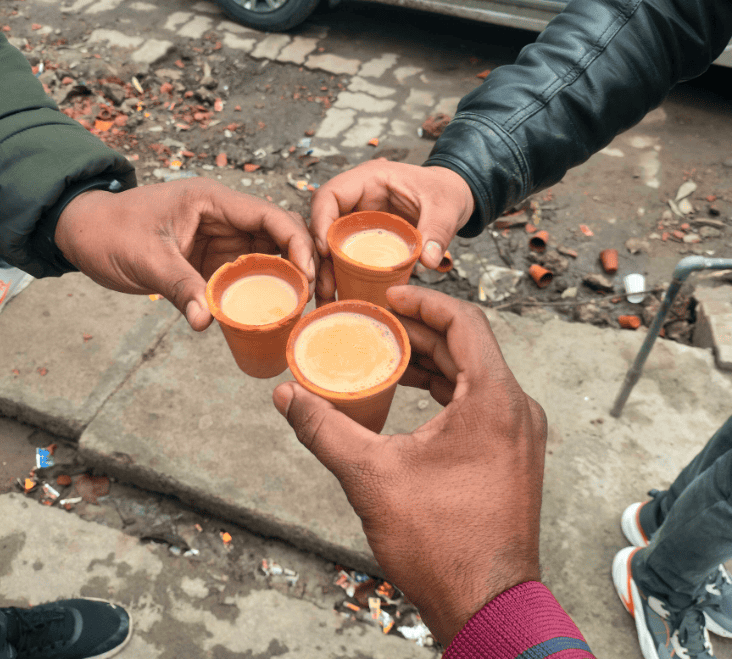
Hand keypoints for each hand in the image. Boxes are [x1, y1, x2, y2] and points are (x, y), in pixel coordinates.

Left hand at [54, 177, 316, 330]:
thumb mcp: (145, 258)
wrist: (84, 234)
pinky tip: (275, 309)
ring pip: (269, 255)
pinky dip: (264, 289)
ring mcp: (221, 239)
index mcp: (212, 201)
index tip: (307, 273)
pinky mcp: (214, 260)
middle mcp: (224, 218)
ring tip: (303, 306)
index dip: (295, 241)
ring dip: (287, 277)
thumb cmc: (110, 232)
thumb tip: (205, 322)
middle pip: (278, 234)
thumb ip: (179, 287)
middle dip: (301, 261)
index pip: (268, 215)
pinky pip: (248, 274)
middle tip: (313, 294)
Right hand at [272, 285, 545, 646]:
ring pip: (474, 374)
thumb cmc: (442, 545)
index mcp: (495, 400)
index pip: (465, 322)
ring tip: (386, 355)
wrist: (486, 604)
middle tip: (376, 323)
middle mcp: (517, 409)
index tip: (389, 295)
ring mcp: (519, 433)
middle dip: (419, 331)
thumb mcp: (371, 477)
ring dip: (432, 361)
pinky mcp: (512, 454)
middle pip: (468, 346)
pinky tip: (411, 394)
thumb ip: (325, 428)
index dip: (423, 300)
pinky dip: (446, 390)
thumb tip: (288, 396)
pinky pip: (480, 402)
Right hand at [310, 161, 474, 305]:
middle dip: (318, 254)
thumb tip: (428, 262)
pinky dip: (340, 274)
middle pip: (322, 222)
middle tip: (323, 284)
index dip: (321, 221)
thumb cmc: (445, 192)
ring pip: (329, 242)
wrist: (452, 198)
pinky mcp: (363, 237)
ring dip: (325, 269)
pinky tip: (341, 295)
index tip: (325, 251)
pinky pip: (345, 254)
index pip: (330, 195)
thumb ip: (437, 231)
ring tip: (328, 296)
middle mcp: (357, 198)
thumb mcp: (445, 208)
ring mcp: (358, 218)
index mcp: (369, 180)